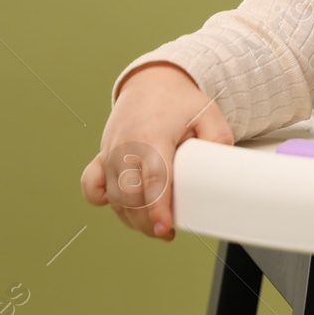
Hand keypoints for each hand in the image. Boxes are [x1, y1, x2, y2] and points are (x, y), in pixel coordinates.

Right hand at [80, 62, 234, 240]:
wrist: (152, 82)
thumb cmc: (180, 101)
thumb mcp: (208, 112)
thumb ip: (219, 138)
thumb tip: (223, 164)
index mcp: (152, 136)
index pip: (153, 180)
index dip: (158, 208)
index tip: (165, 228)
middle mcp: (125, 146)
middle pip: (130, 195)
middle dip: (146, 221)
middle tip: (166, 232)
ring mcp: (109, 152)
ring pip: (113, 196)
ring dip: (131, 218)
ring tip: (154, 227)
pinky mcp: (100, 155)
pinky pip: (91, 185)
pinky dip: (101, 199)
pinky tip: (122, 208)